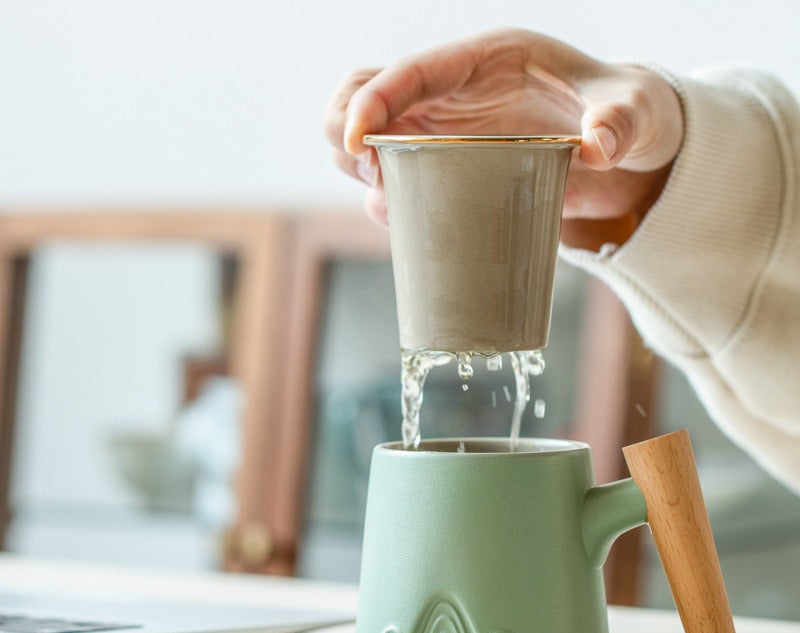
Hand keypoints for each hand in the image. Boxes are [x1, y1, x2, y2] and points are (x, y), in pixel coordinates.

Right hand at [324, 28, 682, 244]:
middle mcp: (454, 94)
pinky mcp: (448, 171)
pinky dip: (382, 197)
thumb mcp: (636, 111)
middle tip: (374, 172)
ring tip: (387, 194)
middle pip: (366, 95)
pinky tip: (396, 214)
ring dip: (357, 166)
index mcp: (488, 61)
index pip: (412, 71)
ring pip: (369, 139)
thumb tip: (597, 148)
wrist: (628, 153)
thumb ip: (621, 120)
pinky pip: (395, 180)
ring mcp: (445, 135)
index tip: (357, 141)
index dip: (374, 100)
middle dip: (349, 130)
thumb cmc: (630, 114)